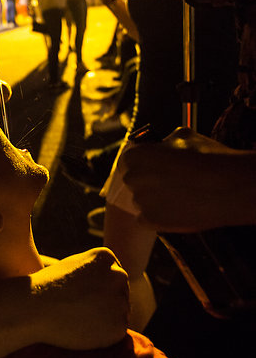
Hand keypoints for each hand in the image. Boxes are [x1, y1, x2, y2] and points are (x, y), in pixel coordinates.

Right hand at [30, 248, 128, 348]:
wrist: (34, 309)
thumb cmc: (47, 288)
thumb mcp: (73, 266)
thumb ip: (95, 269)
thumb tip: (111, 280)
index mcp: (106, 256)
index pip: (113, 277)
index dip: (95, 289)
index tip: (77, 294)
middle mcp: (118, 275)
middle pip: (120, 293)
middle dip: (105, 303)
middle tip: (78, 309)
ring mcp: (121, 300)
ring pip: (120, 312)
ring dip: (106, 319)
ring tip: (79, 319)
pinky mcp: (119, 325)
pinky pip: (117, 332)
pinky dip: (104, 335)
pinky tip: (83, 330)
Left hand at [119, 127, 255, 231]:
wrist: (228, 187)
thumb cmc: (207, 158)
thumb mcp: (183, 136)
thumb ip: (164, 142)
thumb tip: (162, 145)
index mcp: (136, 156)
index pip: (128, 160)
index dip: (142, 163)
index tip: (153, 167)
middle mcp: (133, 178)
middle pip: (133, 181)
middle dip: (147, 181)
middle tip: (169, 183)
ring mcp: (140, 201)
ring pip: (141, 201)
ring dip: (153, 200)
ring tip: (179, 197)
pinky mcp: (150, 221)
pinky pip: (145, 219)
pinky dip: (157, 217)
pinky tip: (175, 211)